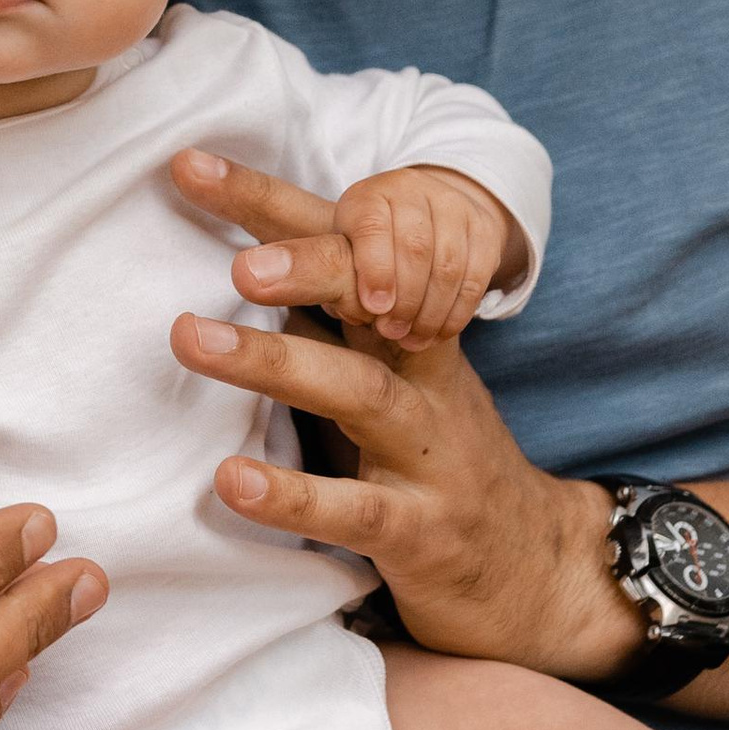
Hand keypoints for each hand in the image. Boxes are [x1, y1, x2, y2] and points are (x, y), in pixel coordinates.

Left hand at [168, 148, 633, 683]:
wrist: (540, 567)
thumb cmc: (437, 464)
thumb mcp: (396, 383)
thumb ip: (330, 332)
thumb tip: (232, 270)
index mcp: (407, 332)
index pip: (341, 247)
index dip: (268, 204)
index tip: (189, 162)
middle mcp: (422, 376)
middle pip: (365, 297)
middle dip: (296, 263)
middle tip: (225, 254)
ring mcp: (426, 452)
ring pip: (357, 390)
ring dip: (273, 360)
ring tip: (191, 337)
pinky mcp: (421, 529)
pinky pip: (355, 507)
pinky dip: (293, 494)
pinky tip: (232, 479)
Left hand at [332, 164, 524, 345]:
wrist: (418, 217)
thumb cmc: (369, 245)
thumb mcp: (343, 249)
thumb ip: (339, 275)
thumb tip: (354, 310)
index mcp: (371, 194)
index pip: (373, 227)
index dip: (375, 271)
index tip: (374, 309)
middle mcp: (414, 190)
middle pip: (416, 248)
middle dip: (404, 300)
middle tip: (391, 332)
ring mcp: (454, 205)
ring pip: (449, 266)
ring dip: (431, 313)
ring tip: (413, 339)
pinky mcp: (484, 228)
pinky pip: (476, 277)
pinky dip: (457, 313)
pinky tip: (438, 333)